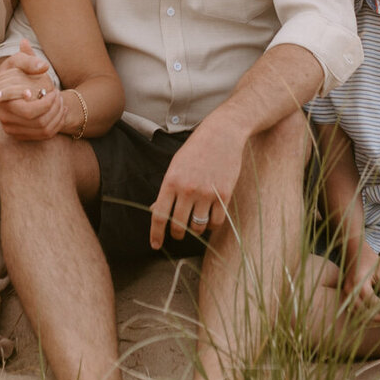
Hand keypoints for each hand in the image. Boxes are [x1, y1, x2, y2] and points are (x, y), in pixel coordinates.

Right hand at [0, 40, 65, 140]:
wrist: (5, 85)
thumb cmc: (14, 70)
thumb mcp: (19, 60)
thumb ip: (29, 61)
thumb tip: (44, 67)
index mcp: (3, 101)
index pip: (28, 110)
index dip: (44, 104)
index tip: (52, 91)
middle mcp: (5, 118)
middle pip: (38, 122)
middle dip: (54, 107)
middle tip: (58, 93)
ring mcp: (12, 129)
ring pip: (43, 130)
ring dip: (57, 115)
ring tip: (61, 100)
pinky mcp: (20, 135)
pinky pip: (44, 135)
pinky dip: (56, 123)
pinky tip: (61, 110)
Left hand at [148, 114, 244, 248]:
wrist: (222, 134)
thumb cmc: (196, 150)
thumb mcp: (175, 166)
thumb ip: (167, 189)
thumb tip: (156, 211)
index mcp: (171, 181)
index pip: (159, 215)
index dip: (156, 234)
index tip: (155, 245)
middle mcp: (188, 189)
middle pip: (179, 225)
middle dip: (177, 234)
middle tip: (178, 234)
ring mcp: (207, 193)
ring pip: (198, 226)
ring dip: (195, 230)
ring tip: (195, 223)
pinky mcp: (224, 194)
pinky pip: (216, 221)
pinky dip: (211, 225)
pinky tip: (209, 219)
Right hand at [344, 241, 379, 317]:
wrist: (354, 252)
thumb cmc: (370, 260)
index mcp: (359, 281)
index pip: (372, 301)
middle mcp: (350, 290)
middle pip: (365, 312)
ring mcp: (346, 295)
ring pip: (359, 315)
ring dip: (375, 318)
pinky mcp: (347, 298)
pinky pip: (357, 312)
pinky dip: (368, 316)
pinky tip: (379, 314)